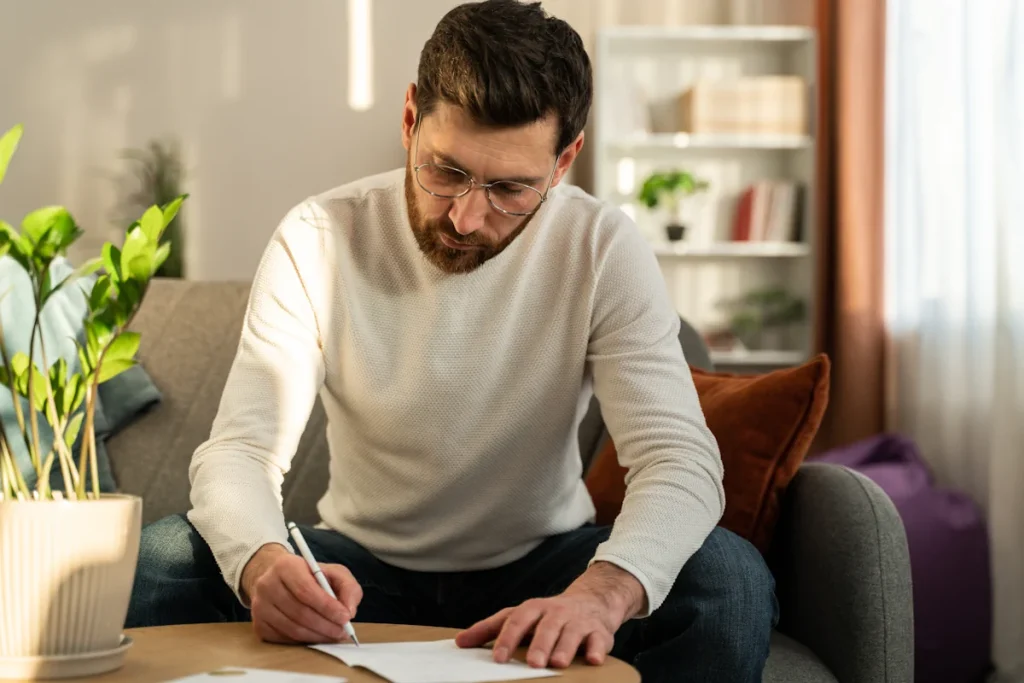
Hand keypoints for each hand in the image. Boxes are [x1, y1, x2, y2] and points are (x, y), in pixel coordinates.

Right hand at [241, 543, 362, 644]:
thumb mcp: (332, 572)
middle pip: (299, 612)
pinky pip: (284, 638)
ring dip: (317, 636)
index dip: (327, 606)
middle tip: (343, 632)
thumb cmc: (308, 575)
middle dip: (326, 625)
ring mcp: (260, 606)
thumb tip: (349, 611)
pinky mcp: (259, 624)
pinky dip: (304, 641)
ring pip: (292, 629)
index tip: (345, 617)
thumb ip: (348, 587)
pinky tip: (316, 636)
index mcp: (285, 566)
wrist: (275, 578)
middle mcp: (267, 585)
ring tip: (334, 635)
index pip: (306, 590)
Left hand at [455, 562, 645, 668]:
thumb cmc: (548, 615)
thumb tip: (459, 642)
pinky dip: (597, 649)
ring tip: (557, 663)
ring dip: (565, 648)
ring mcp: (578, 621)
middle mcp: (556, 613)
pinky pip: (598, 640)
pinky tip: (594, 659)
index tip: (498, 657)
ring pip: (571, 633)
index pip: (517, 620)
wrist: (592, 602)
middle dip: (539, 644)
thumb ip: (490, 629)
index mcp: (534, 609)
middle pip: (546, 627)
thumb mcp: (519, 616)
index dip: (507, 638)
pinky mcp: (599, 632)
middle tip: (533, 663)